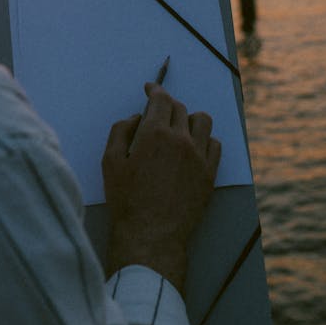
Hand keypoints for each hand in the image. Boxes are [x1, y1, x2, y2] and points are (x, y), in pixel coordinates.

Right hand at [102, 83, 220, 293]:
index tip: (150, 89)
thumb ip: (120, 130)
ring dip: (190, 119)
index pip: (161, 99)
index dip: (155, 90)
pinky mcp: (210, 174)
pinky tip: (194, 147)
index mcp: (155, 133)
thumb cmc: (126, 199)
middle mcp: (181, 140)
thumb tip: (136, 117)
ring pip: (203, 121)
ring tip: (179, 128)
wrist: (150, 235)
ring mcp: (199, 157)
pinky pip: (215, 145)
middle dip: (167, 106)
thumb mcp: (110, 161)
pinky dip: (205, 140)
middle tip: (158, 114)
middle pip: (180, 108)